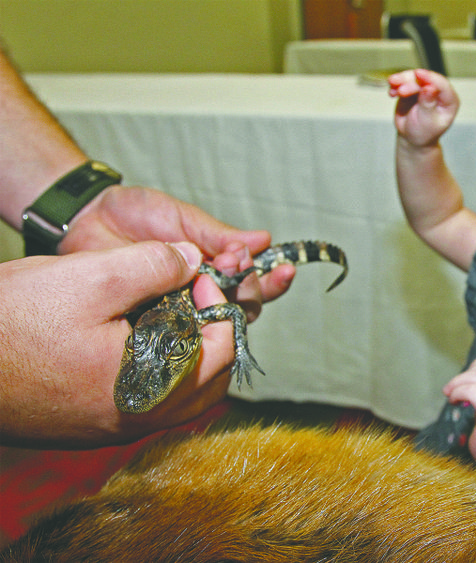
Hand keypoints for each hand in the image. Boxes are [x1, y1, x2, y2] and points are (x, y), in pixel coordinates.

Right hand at [0, 241, 248, 446]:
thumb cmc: (12, 323)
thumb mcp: (91, 276)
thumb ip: (154, 265)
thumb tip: (191, 260)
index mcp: (151, 389)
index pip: (222, 353)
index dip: (219, 307)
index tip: (196, 280)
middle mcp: (138, 419)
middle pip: (209, 380)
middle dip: (210, 334)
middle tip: (189, 297)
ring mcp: (112, 426)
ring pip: (180, 394)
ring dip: (186, 353)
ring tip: (163, 311)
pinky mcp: (89, 423)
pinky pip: (146, 400)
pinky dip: (157, 368)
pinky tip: (132, 335)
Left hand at [60, 185, 295, 321]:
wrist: (88, 219)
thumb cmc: (137, 214)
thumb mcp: (182, 218)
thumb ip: (218, 235)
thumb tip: (263, 240)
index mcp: (217, 266)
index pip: (254, 280)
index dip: (272, 279)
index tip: (285, 270)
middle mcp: (204, 292)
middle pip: (244, 306)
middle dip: (249, 287)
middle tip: (235, 268)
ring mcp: (180, 310)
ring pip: (217, 323)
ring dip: (226, 303)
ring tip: (221, 280)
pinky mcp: (154, 325)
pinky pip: (179, 334)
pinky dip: (192, 324)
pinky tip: (196, 311)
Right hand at [388, 69, 458, 147]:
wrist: (412, 138)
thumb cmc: (424, 133)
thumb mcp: (427, 121)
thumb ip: (428, 104)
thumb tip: (429, 88)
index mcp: (449, 100)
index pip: (441, 85)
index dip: (430, 78)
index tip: (418, 74)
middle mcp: (438, 92)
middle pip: (425, 79)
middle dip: (411, 82)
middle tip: (400, 91)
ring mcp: (424, 89)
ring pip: (413, 78)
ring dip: (401, 80)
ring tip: (392, 86)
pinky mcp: (412, 88)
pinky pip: (403, 82)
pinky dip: (396, 85)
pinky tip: (391, 93)